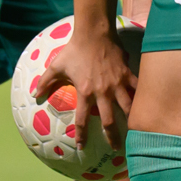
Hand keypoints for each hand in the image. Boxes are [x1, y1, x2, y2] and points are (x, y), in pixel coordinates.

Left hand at [37, 21, 134, 146]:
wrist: (94, 33)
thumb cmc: (74, 49)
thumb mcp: (56, 66)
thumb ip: (45, 82)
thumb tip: (34, 95)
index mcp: (85, 92)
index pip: (83, 120)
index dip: (82, 135)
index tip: (82, 146)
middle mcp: (102, 92)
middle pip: (109, 121)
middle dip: (112, 136)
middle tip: (116, 147)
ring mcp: (117, 84)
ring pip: (127, 108)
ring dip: (130, 122)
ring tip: (134, 132)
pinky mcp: (127, 74)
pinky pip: (137, 89)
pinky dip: (141, 98)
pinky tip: (146, 108)